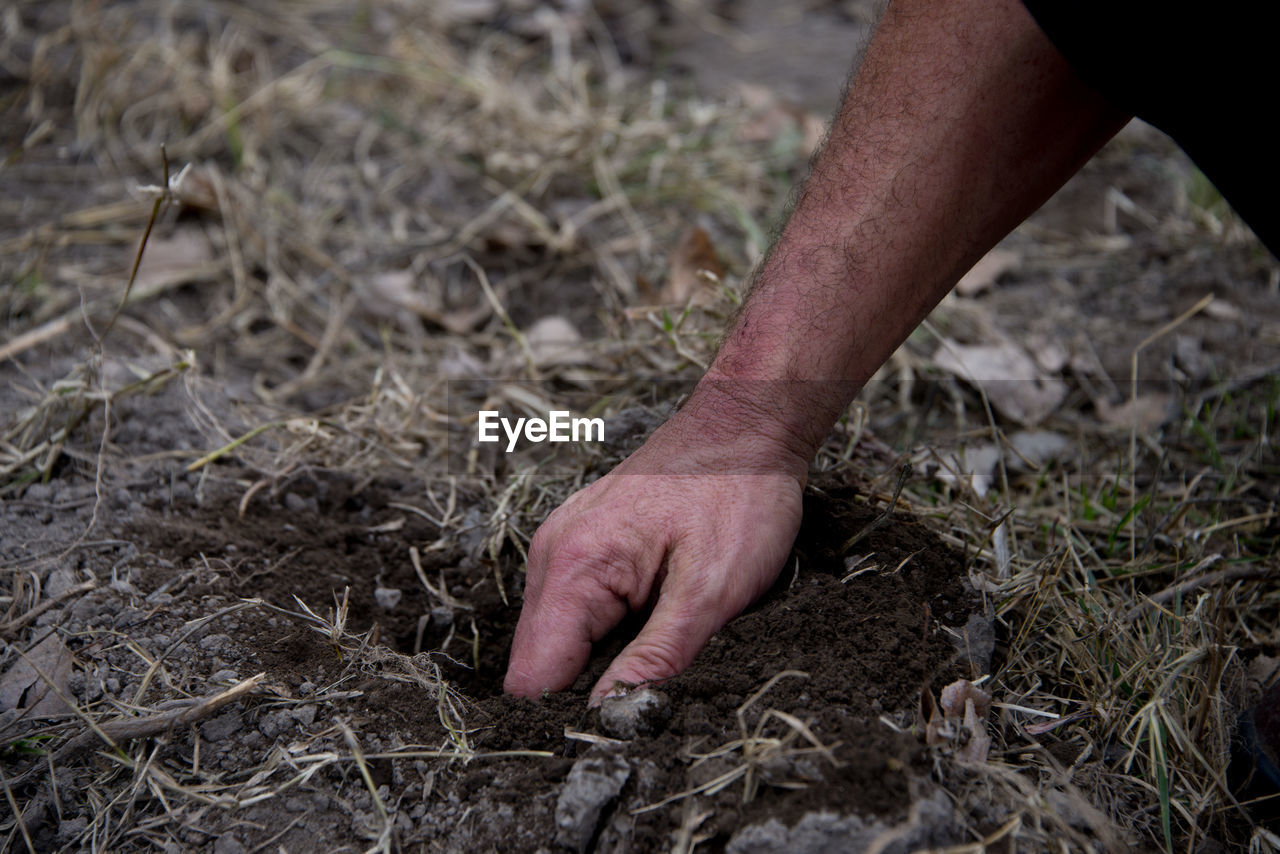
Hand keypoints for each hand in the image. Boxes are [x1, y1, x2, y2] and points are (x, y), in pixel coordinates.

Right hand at [503, 400, 806, 703]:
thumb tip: (610, 714)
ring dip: (604, 655)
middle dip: (590, 685)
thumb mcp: (712, 590)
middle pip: (540, 662)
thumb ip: (658, 657)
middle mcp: (553, 555)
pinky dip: (611, 627)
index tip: (625, 714)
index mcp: (575, 567)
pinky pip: (578, 609)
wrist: (747, 423)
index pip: (533, 678)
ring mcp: (564, 545)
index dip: (571, 713)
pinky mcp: (583, 544)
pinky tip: (656, 609)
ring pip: (559, 638)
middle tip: (658, 675)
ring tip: (663, 632)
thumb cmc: (738, 493)